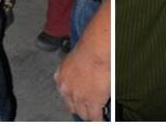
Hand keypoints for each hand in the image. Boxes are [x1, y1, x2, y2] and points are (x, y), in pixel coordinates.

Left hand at [54, 0, 109, 119]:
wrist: (96, 48)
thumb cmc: (90, 46)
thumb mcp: (74, 58)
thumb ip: (74, 68)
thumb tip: (82, 72)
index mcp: (61, 76)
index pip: (65, 94)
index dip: (74, 97)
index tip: (80, 98)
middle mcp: (66, 89)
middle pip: (72, 106)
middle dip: (80, 106)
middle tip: (89, 106)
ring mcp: (78, 97)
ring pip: (83, 113)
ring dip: (90, 113)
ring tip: (97, 112)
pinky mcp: (91, 102)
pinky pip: (95, 117)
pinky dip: (100, 118)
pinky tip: (104, 117)